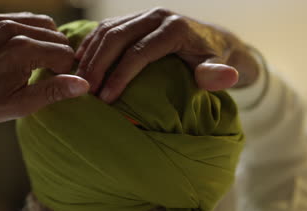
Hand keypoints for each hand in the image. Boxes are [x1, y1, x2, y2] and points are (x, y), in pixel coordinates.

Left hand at [0, 12, 88, 156]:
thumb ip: (55, 90)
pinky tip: (24, 51)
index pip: (64, 53)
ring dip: (47, 42)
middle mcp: (13, 29)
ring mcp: (1, 21)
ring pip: (45, 24)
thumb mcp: (23, 104)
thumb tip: (84, 84)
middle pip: (58, 36)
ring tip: (36, 62)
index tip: (52, 82)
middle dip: (58, 55)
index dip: (64, 71)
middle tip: (45, 73)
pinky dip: (32, 33)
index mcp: (22, 50)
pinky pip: (26, 19)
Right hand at [75, 8, 258, 102]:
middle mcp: (155, 16)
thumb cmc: (210, 58)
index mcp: (173, 29)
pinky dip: (90, 44)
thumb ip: (216, 74)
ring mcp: (142, 14)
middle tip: (86, 91)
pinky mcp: (133, 18)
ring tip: (79, 80)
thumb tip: (227, 78)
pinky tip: (79, 62)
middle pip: (117, 37)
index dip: (121, 75)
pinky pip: (105, 28)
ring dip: (90, 55)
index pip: (140, 52)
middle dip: (98, 65)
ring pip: (107, 30)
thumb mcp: (216, 67)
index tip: (107, 98)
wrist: (209, 39)